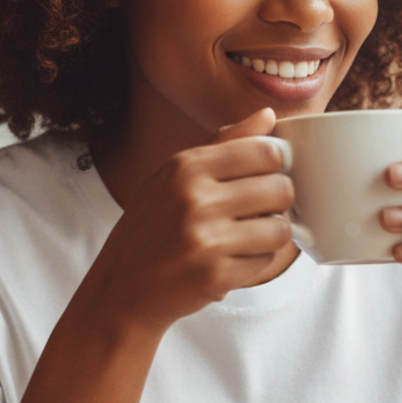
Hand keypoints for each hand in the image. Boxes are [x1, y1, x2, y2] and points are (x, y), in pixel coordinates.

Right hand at [83, 108, 294, 335]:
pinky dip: (257, 262)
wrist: (121, 287)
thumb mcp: (175, 175)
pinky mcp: (215, 276)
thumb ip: (225, 144)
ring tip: (249, 236)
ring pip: (280, 228)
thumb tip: (268, 115)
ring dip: (271, 234)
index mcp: (186, 167)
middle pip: (280, 188)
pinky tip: (234, 259)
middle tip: (259, 210)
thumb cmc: (151, 226)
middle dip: (278, 201)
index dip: (276, 165)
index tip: (265, 177)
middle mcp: (195, 199)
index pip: (265, 151)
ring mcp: (205, 239)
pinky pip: (266, 261)